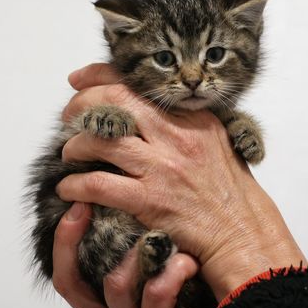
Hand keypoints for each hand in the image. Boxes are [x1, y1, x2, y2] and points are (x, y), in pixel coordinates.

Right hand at [53, 202, 202, 307]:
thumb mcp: (157, 299)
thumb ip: (143, 272)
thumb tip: (141, 228)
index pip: (68, 278)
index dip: (63, 243)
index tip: (73, 207)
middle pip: (71, 282)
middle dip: (71, 239)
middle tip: (85, 204)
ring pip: (115, 282)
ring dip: (139, 253)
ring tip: (164, 242)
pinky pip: (157, 292)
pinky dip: (173, 271)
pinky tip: (189, 264)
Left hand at [57, 63, 306, 299]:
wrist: (240, 231)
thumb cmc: (227, 190)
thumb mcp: (214, 141)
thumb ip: (183, 122)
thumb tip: (142, 110)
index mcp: (191, 117)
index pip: (137, 84)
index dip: (99, 76)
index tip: (78, 80)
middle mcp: (175, 135)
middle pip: (115, 102)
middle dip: (81, 105)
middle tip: (68, 118)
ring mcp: (162, 167)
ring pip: (101, 140)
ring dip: (75, 146)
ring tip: (69, 154)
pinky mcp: (150, 199)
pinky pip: (98, 184)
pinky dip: (75, 184)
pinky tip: (68, 188)